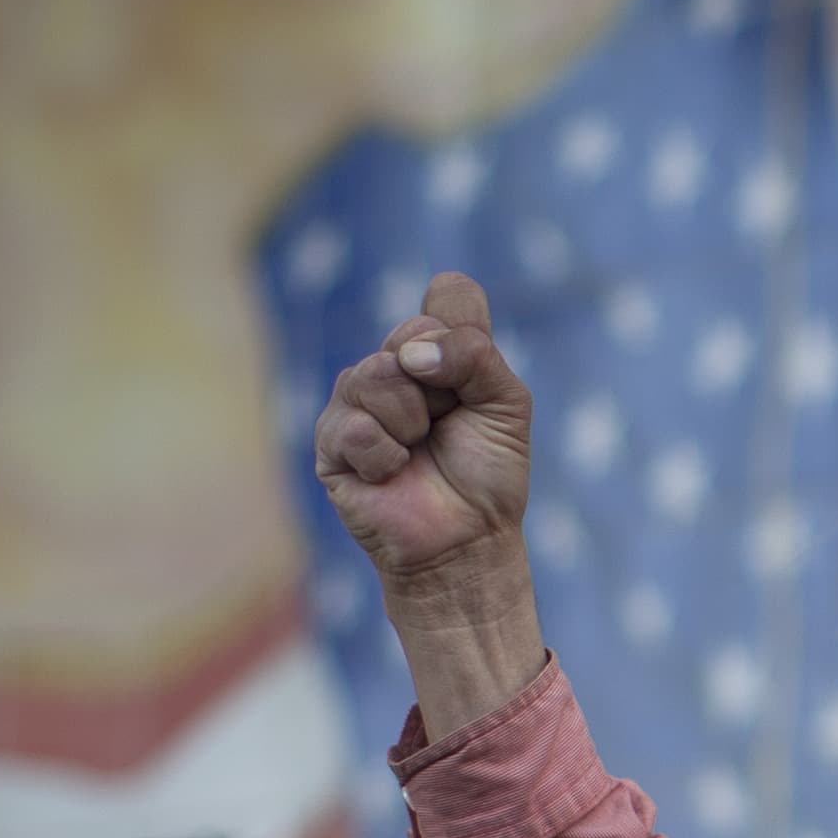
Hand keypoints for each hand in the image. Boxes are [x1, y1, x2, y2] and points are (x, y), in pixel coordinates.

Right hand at [313, 271, 545, 735]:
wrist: (467, 541)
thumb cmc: (489, 474)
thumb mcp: (506, 404)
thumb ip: (475, 354)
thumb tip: (412, 353)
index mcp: (437, 350)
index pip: (448, 296)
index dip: (462, 331)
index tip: (472, 380)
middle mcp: (393, 366)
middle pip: (409, 333)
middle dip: (441, 387)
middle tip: (445, 426)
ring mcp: (356, 402)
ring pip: (375, 374)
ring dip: (412, 422)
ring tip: (418, 451)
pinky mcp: (330, 443)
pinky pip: (353, 425)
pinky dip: (384, 454)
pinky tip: (393, 473)